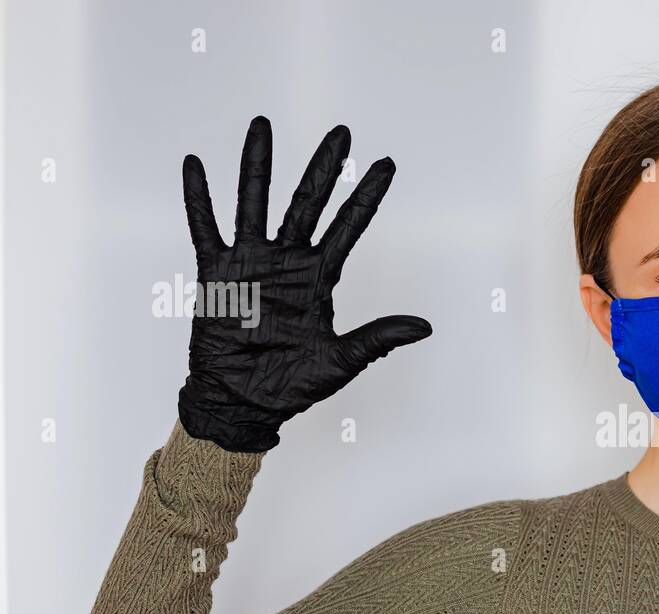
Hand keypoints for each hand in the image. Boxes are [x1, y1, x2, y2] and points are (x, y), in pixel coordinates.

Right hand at [177, 116, 430, 452]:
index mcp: (319, 279)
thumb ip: (378, 338)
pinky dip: (200, 200)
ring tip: (262, 125)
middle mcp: (287, 263)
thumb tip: (424, 326)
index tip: (386, 164)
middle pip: (308, 204)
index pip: (348, 228)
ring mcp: (251, 264)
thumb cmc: (290, 386)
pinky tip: (195, 164)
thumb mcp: (343, 361)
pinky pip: (206, 230)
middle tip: (342, 132)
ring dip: (259, 165)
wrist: (243, 404)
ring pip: (255, 203)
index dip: (366, 197)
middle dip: (324, 168)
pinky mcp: (217, 275)